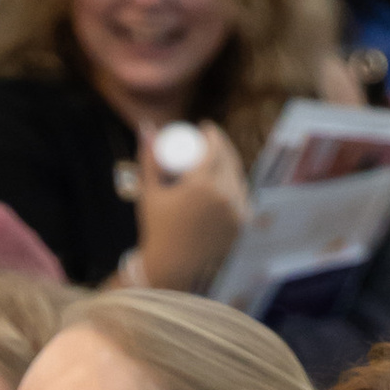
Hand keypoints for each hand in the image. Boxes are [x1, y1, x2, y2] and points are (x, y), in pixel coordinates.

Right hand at [133, 120, 248, 293]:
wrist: (172, 263)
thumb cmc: (156, 226)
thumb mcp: (149, 190)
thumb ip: (148, 158)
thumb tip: (146, 126)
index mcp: (202, 186)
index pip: (214, 149)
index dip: (213, 133)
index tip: (205, 128)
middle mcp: (223, 197)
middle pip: (229, 160)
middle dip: (223, 145)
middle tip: (210, 143)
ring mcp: (235, 212)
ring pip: (238, 178)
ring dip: (232, 163)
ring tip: (221, 157)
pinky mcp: (241, 225)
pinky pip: (242, 198)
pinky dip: (237, 185)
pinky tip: (233, 176)